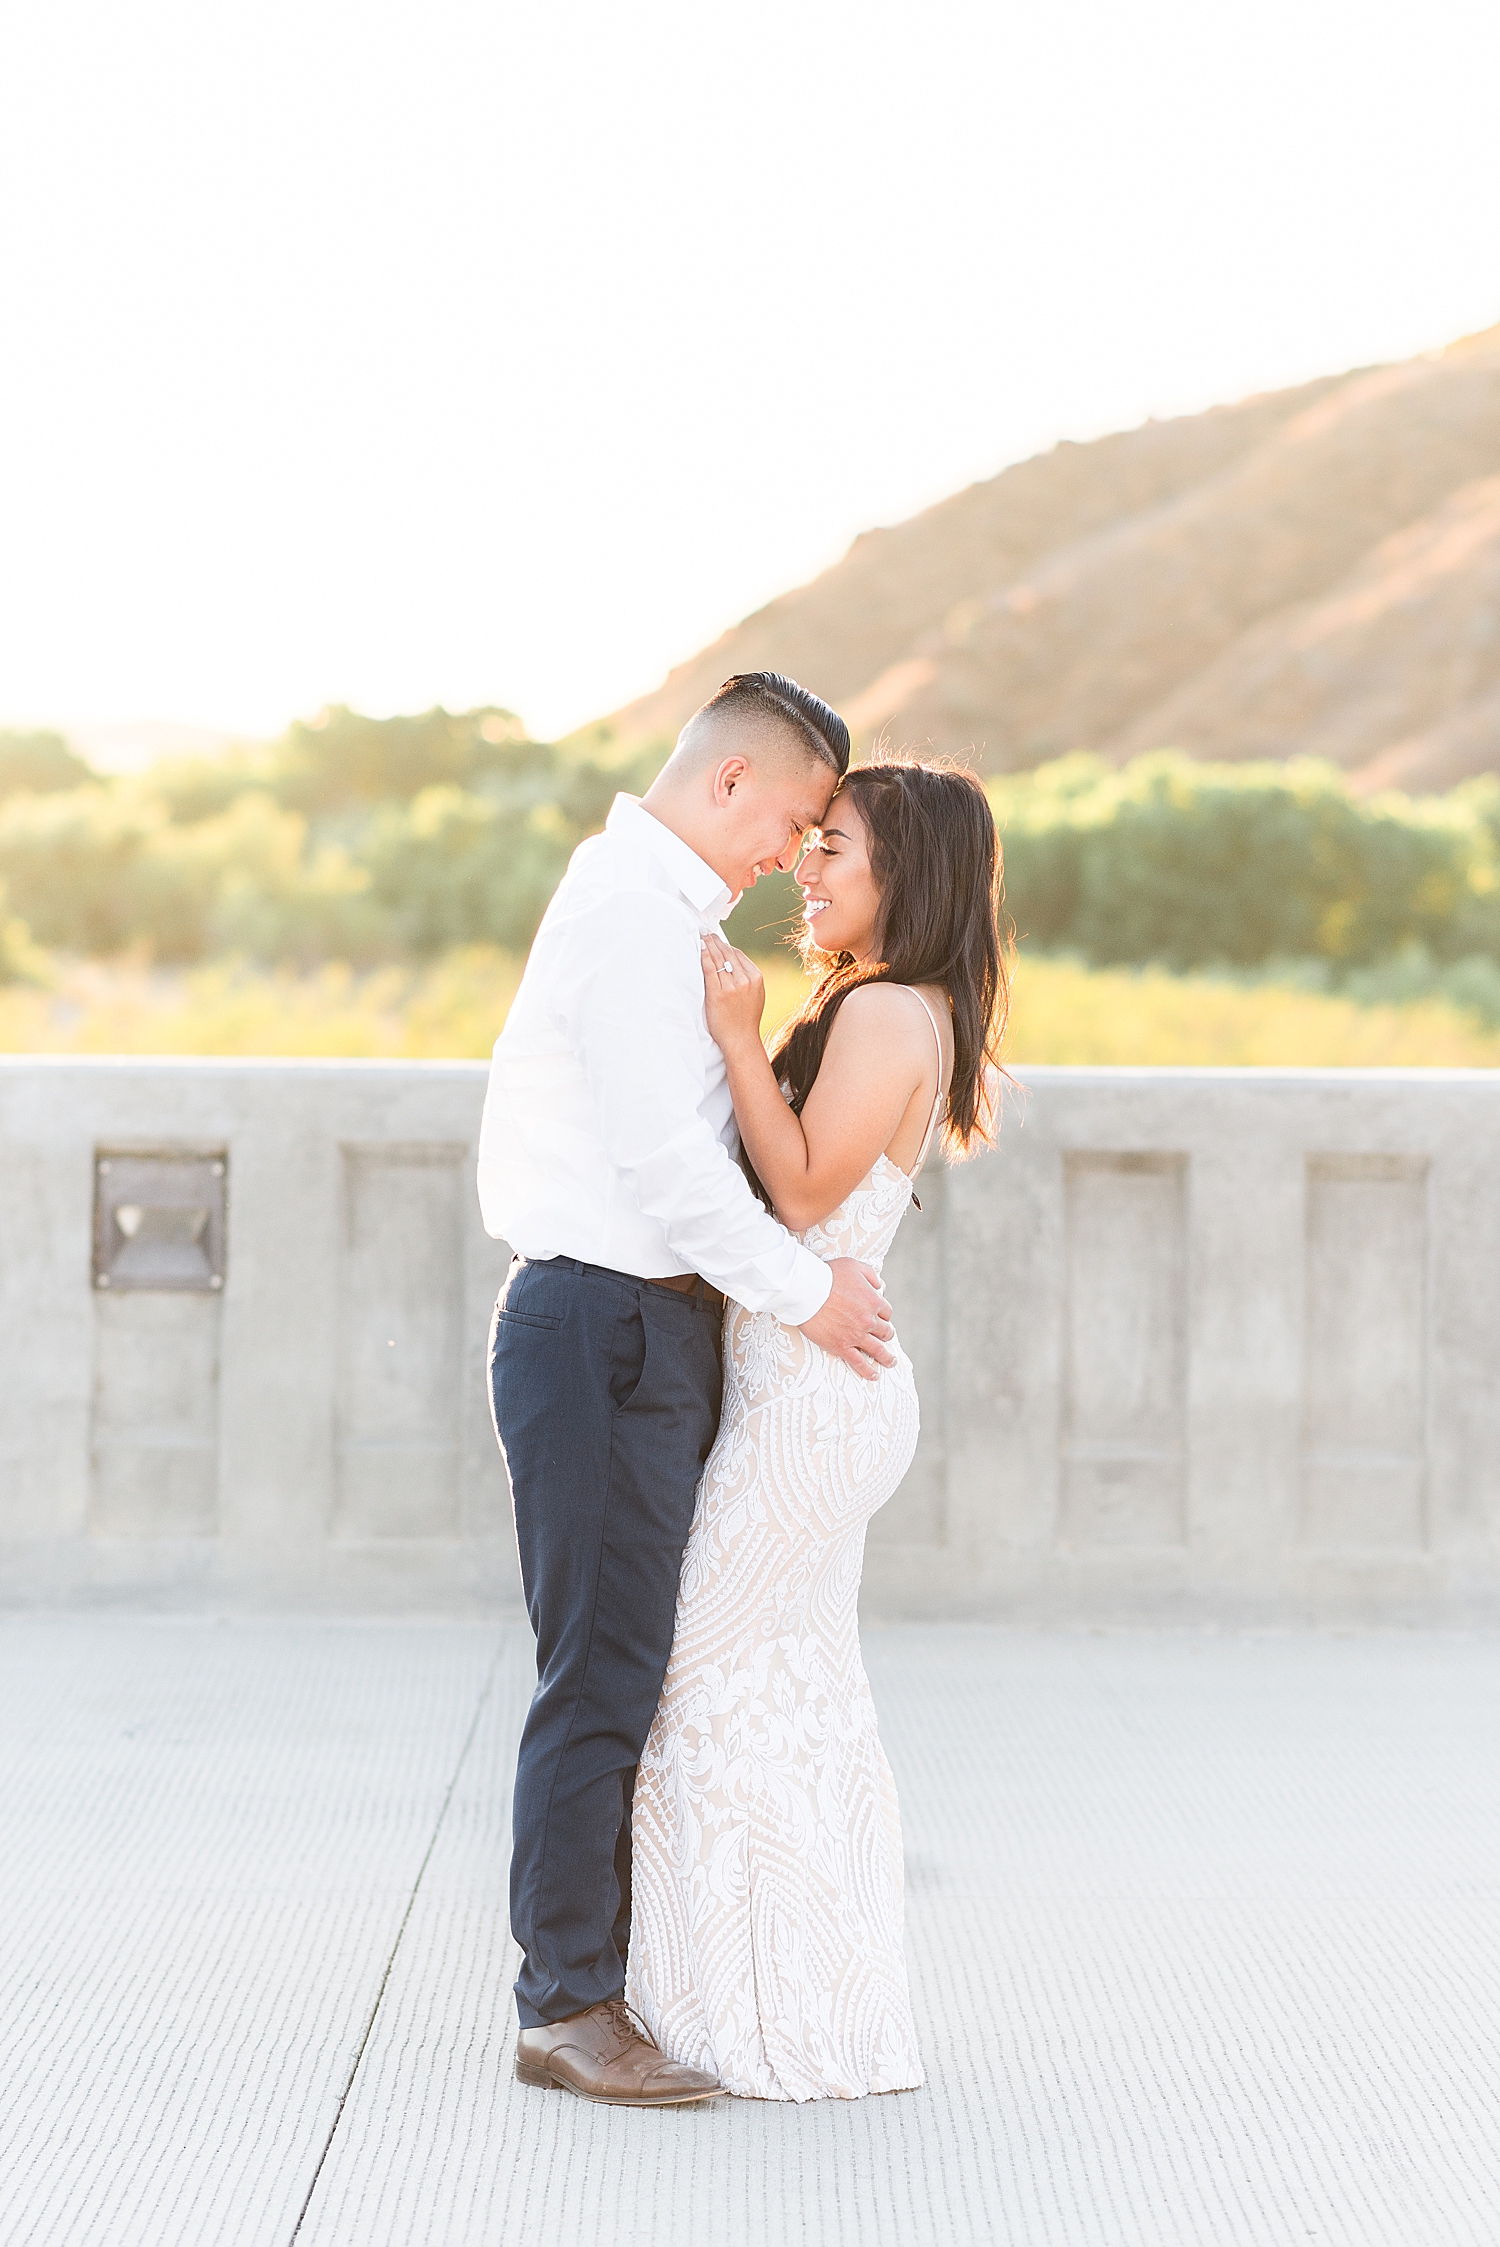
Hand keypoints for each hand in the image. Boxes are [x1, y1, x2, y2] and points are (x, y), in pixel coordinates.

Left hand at [700, 932, 764, 1047]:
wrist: (741, 1040)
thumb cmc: (745, 1019)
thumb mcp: (755, 995)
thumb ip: (747, 978)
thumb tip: (734, 963)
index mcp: (756, 978)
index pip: (738, 954)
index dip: (725, 945)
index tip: (717, 939)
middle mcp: (745, 980)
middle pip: (727, 954)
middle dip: (716, 941)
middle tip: (706, 932)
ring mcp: (731, 986)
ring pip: (718, 959)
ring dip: (708, 945)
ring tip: (701, 937)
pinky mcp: (717, 994)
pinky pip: (709, 969)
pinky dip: (704, 957)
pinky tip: (699, 949)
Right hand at [798, 1257, 896, 1380]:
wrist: (807, 1290)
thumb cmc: (828, 1275)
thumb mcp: (855, 1266)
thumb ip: (871, 1276)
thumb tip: (881, 1286)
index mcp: (874, 1301)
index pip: (886, 1312)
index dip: (883, 1315)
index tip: (879, 1317)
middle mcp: (869, 1320)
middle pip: (885, 1331)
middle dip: (886, 1334)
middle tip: (885, 1337)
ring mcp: (856, 1336)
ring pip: (878, 1350)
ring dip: (887, 1357)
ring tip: (891, 1362)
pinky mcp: (841, 1347)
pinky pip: (859, 1363)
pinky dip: (868, 1371)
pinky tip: (874, 1375)